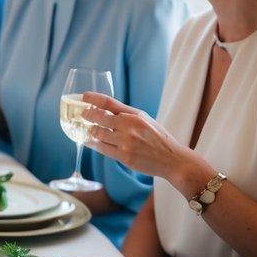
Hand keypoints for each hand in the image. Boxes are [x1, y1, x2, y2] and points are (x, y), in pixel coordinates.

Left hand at [82, 93, 202, 187]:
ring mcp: (126, 142)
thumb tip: (103, 110)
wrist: (173, 160)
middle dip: (87, 116)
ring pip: (97, 134)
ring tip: (90, 130)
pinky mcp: (124, 156)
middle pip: (99, 117)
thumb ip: (126, 115)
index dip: (94, 98)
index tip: (85, 96)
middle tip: (83, 115)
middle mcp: (130, 126)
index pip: (110, 102)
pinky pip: (101, 148)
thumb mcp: (146, 120)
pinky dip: (94, 144)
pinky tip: (92, 142)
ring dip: (91, 132)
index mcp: (136, 115)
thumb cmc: (158, 139)